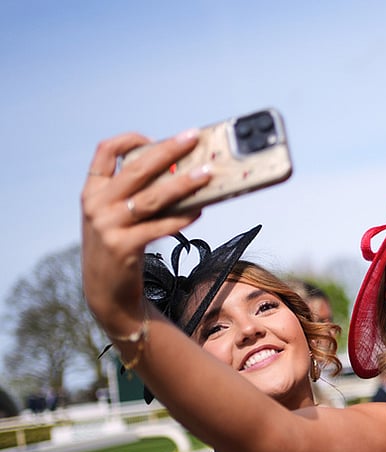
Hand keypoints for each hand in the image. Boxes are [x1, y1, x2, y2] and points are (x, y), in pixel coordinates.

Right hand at [80, 130, 211, 333]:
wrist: (106, 293)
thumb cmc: (119, 248)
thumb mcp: (116, 217)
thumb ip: (135, 196)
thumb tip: (179, 172)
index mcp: (92, 191)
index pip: (104, 153)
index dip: (129, 140)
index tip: (153, 137)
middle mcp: (96, 205)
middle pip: (136, 169)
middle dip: (167, 150)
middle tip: (192, 138)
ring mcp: (108, 226)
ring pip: (152, 198)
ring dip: (183, 184)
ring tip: (207, 174)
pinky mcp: (123, 247)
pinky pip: (160, 227)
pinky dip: (181, 217)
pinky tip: (199, 211)